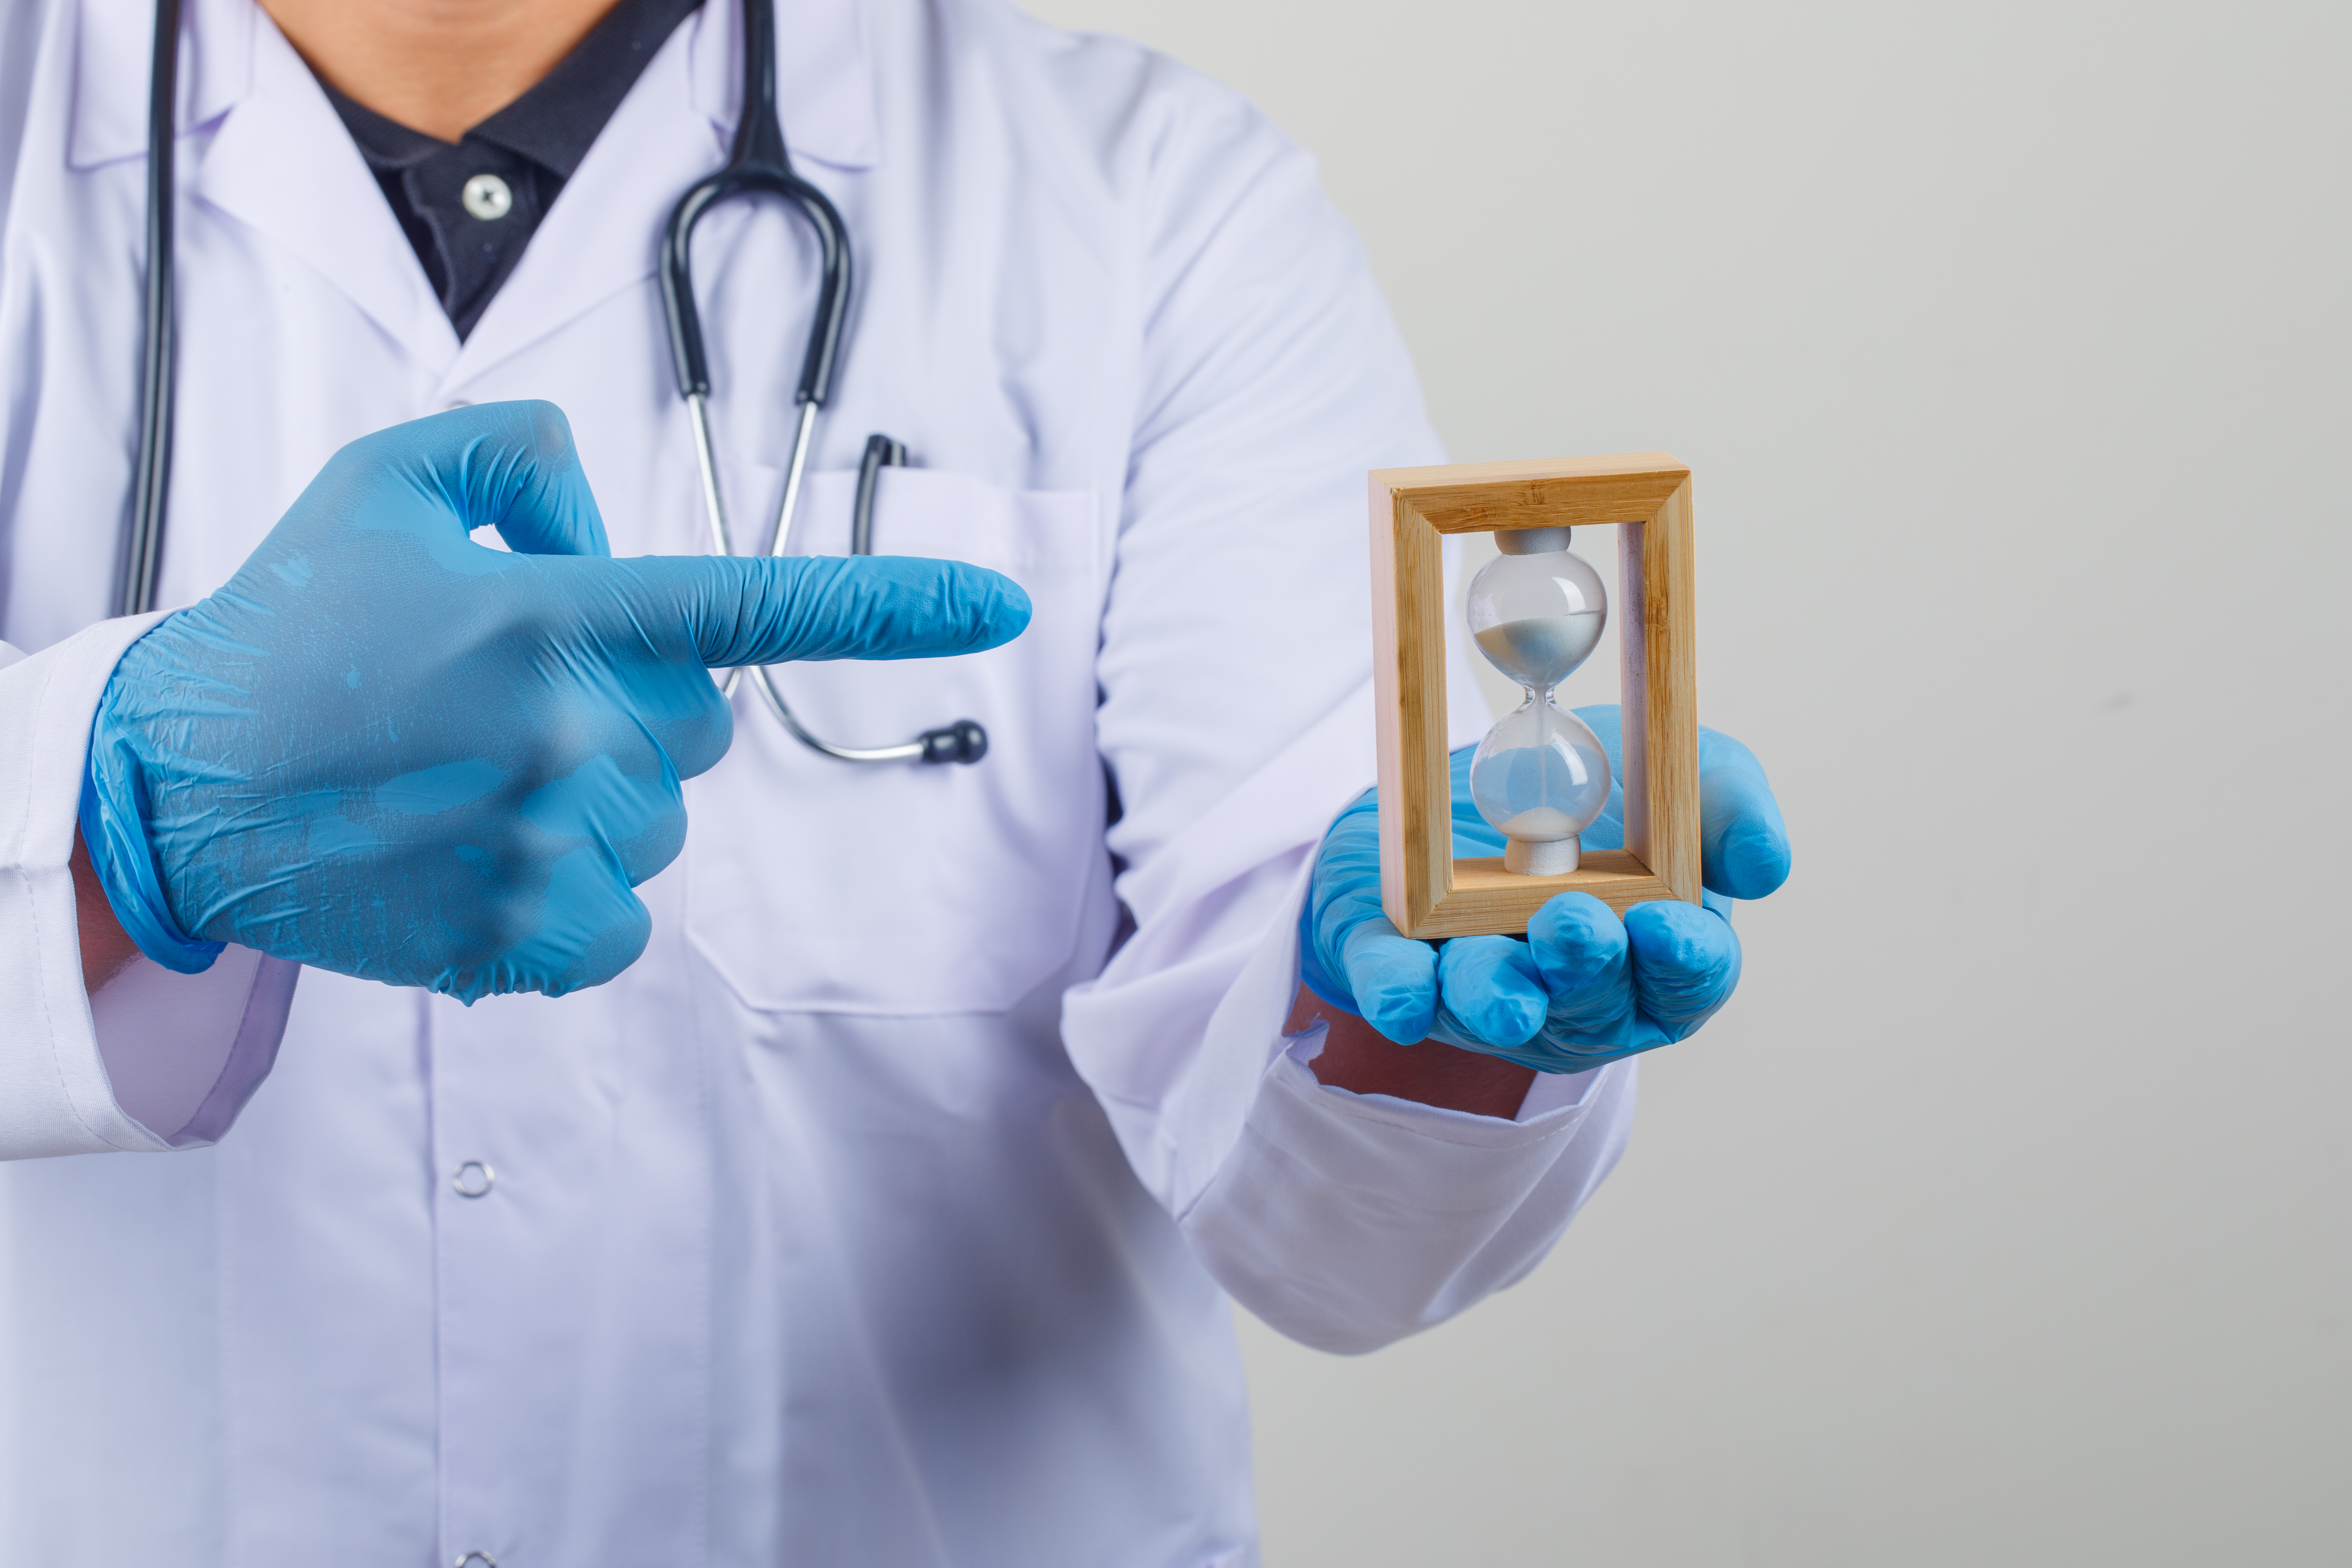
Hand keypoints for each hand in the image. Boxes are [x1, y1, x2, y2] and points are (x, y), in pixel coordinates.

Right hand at [79, 402, 1028, 1000]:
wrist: (179, 785)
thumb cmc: (292, 634)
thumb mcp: (387, 486)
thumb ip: (520, 458)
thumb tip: (605, 516)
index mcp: (553, 614)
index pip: (757, 604)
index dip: (892, 607)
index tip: (1000, 606)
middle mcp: (570, 729)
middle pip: (697, 727)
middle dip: (628, 711)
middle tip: (503, 707)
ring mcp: (551, 842)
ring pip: (658, 823)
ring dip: (590, 803)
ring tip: (465, 787)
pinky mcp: (525, 937)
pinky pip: (622, 922)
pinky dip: (571, 899)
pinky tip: (479, 861)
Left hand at [1298, 708, 1788, 1073]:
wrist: (1470, 777)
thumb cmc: (1594, 794)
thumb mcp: (1675, 773)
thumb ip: (1727, 809)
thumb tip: (1765, 867)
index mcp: (1658, 956)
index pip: (1687, 979)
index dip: (1683, 961)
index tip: (1667, 925)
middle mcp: (1578, 994)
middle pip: (1591, 1003)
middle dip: (1585, 969)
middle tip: (1573, 925)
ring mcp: (1492, 994)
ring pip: (1496, 1007)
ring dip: (1498, 995)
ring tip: (1505, 980)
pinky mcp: (1408, 973)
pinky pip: (1402, 994)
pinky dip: (1402, 996)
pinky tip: (1402, 999)